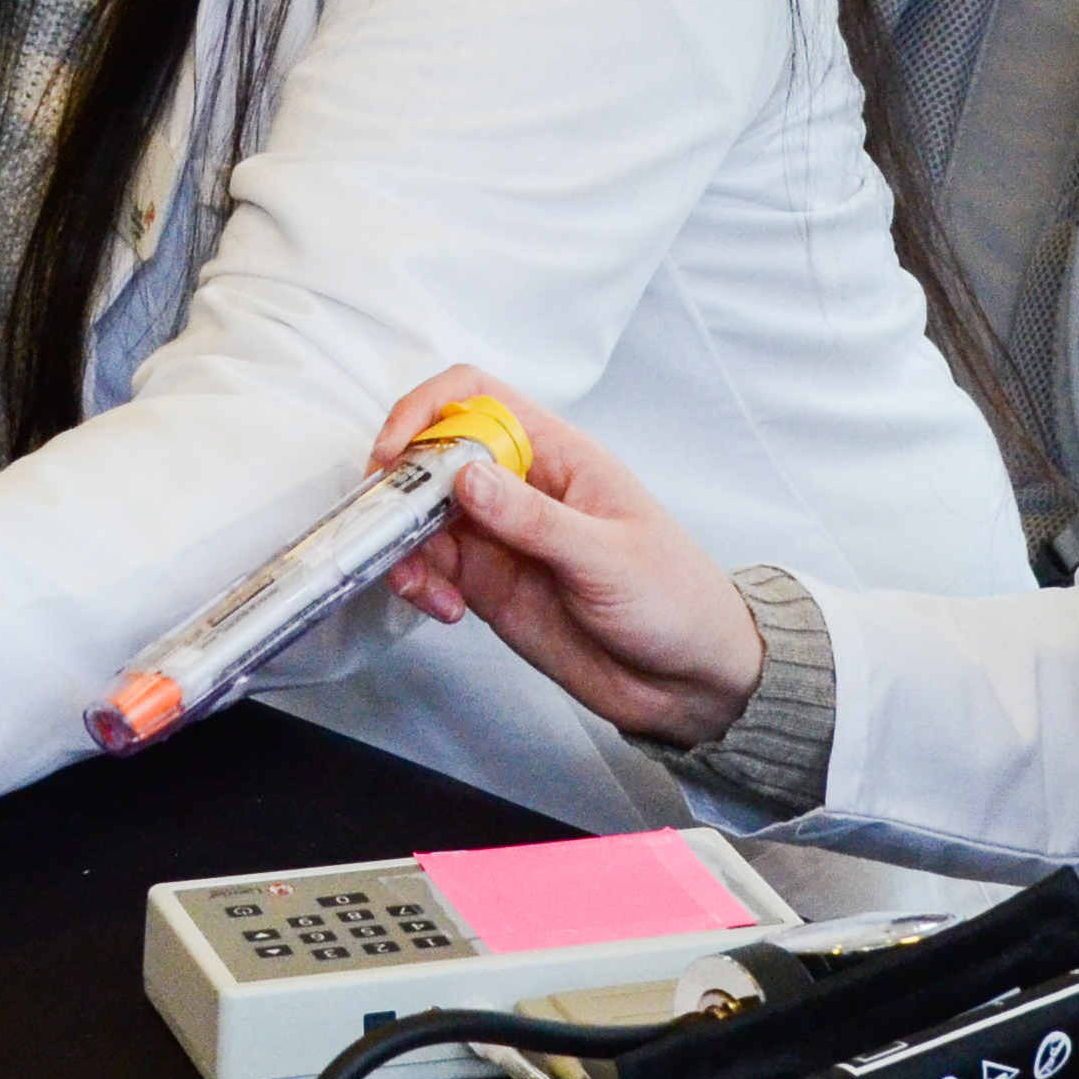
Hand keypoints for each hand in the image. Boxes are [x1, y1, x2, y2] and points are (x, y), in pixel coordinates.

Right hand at [370, 366, 765, 748]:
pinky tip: (441, 607)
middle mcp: (522, 489)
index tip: (397, 452)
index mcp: (560, 456)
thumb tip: (468, 476)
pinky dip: (419, 582)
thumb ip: (534, 520)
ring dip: (403, 543)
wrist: (690, 679)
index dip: (427, 410)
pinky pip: (432, 568)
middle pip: (435, 456)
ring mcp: (501, 537)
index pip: (477, 400)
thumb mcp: (608, 557)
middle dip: (402, 486)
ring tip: (418, 583)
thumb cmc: (676, 600)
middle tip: (388, 527)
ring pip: (424, 517)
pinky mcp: (489, 585)